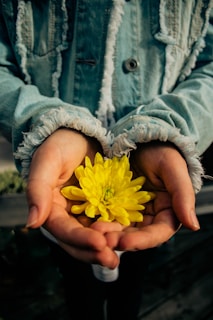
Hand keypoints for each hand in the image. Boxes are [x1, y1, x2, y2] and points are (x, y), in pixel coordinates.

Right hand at [25, 129, 119, 267]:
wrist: (78, 135)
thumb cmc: (60, 144)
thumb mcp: (48, 161)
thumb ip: (38, 189)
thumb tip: (32, 223)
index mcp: (50, 208)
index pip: (63, 230)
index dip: (79, 239)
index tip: (99, 243)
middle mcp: (66, 215)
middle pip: (78, 241)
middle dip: (94, 251)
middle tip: (112, 259)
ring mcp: (83, 213)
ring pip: (94, 236)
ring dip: (107, 246)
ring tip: (123, 252)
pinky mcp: (99, 207)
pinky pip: (108, 223)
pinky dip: (116, 231)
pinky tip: (129, 236)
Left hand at [93, 142, 199, 250]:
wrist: (142, 141)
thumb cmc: (161, 152)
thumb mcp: (173, 169)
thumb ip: (183, 195)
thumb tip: (193, 226)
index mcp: (167, 213)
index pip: (157, 233)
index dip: (142, 240)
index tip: (125, 242)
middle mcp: (149, 217)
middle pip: (135, 235)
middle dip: (119, 239)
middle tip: (102, 239)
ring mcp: (130, 212)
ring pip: (119, 228)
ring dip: (106, 232)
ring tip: (92, 231)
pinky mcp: (115, 205)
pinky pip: (106, 216)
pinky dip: (98, 220)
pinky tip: (87, 221)